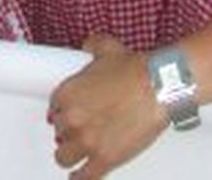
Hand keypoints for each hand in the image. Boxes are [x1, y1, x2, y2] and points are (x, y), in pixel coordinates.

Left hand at [48, 34, 165, 179]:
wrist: (158, 86)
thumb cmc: (135, 68)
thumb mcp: (108, 48)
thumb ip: (92, 45)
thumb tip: (88, 45)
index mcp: (67, 93)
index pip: (54, 109)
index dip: (64, 112)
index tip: (70, 115)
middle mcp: (71, 119)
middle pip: (59, 132)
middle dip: (70, 132)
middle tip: (82, 130)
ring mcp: (86, 141)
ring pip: (63, 157)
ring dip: (70, 155)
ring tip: (78, 154)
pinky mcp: (104, 159)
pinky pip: (83, 177)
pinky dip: (80, 178)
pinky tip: (80, 177)